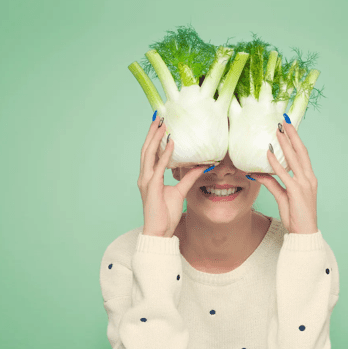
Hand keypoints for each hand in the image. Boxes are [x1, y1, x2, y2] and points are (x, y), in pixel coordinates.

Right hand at [138, 116, 212, 237]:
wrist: (159, 232)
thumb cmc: (166, 215)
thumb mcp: (180, 192)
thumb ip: (188, 178)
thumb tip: (201, 166)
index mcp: (149, 177)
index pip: (150, 153)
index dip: (154, 138)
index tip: (159, 124)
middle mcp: (145, 177)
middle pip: (147, 149)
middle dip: (152, 132)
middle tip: (158, 116)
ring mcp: (146, 181)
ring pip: (149, 154)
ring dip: (155, 138)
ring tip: (162, 124)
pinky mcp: (152, 187)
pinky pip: (159, 167)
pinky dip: (164, 154)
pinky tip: (171, 143)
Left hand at [248, 117, 318, 233]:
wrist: (304, 232)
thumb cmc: (295, 215)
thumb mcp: (282, 196)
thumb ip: (272, 183)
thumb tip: (257, 173)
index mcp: (308, 178)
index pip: (302, 154)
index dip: (295, 139)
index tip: (289, 126)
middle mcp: (308, 178)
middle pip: (300, 151)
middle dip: (292, 135)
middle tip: (284, 120)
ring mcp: (304, 184)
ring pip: (294, 159)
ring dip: (285, 143)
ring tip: (277, 130)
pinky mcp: (296, 192)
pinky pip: (284, 175)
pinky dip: (276, 163)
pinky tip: (268, 153)